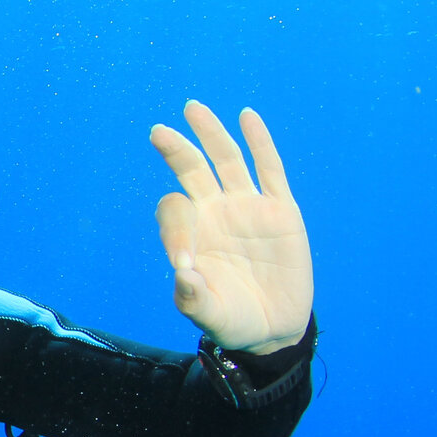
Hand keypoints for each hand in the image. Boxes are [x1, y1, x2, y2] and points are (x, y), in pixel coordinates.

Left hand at [149, 101, 312, 352]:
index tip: (186, 263)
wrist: (274, 328)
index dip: (175, 228)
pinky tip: (247, 117)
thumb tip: (183, 272)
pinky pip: (270, 169)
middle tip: (157, 131)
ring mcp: (247, 208)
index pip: (174, 211)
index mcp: (191, 234)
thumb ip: (192, 298)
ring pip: (226, 161)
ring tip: (192, 108)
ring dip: (210, 134)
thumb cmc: (233, 320)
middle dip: (175, 151)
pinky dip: (259, 142)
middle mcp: (215, 214)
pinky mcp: (280, 209)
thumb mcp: (209, 315)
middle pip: (192, 171)